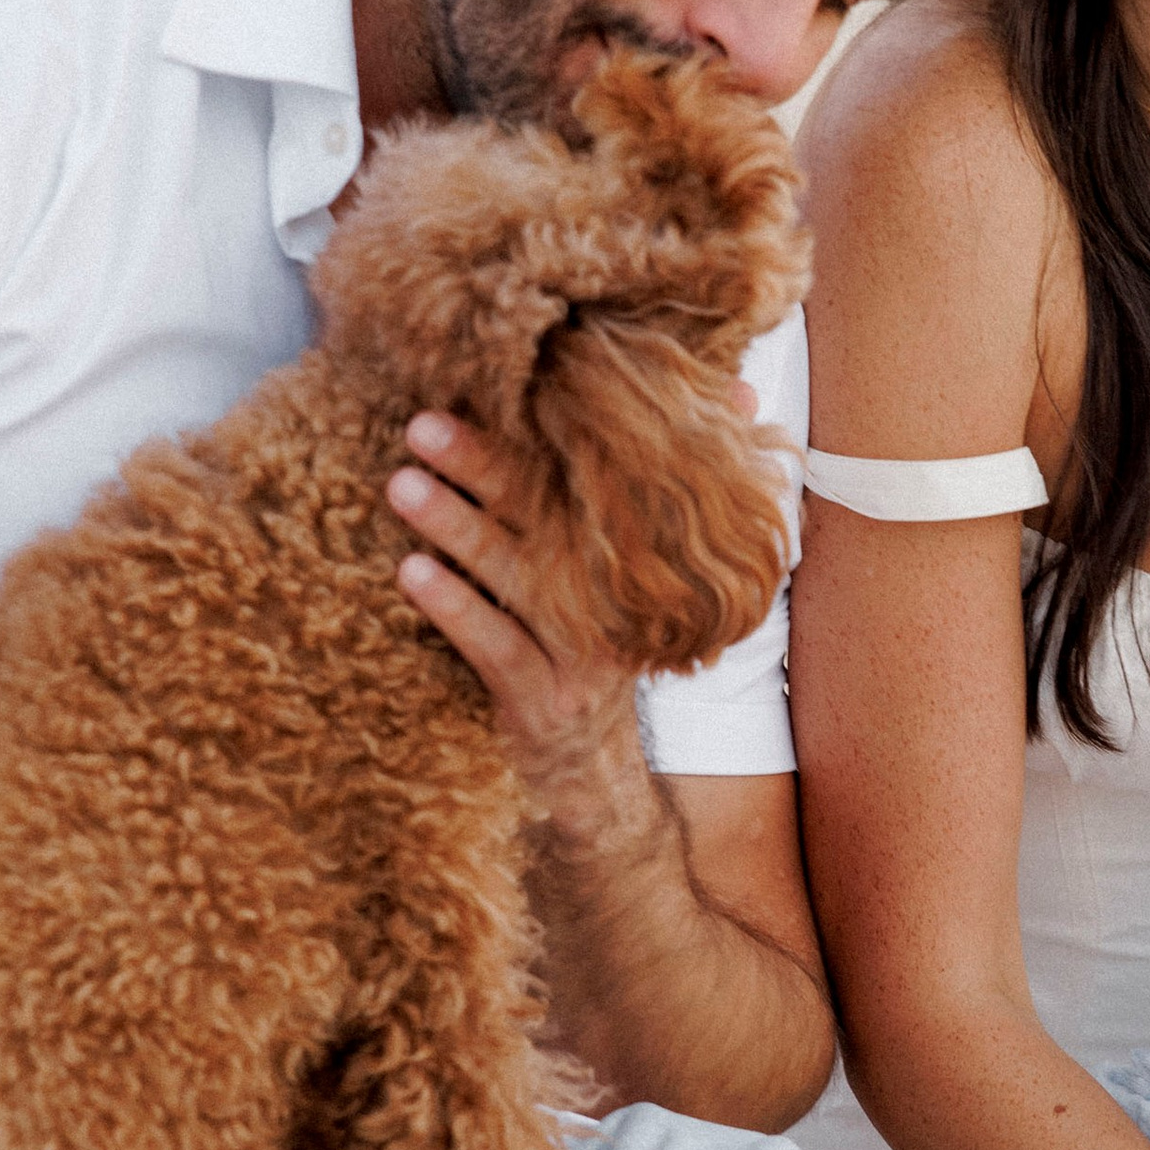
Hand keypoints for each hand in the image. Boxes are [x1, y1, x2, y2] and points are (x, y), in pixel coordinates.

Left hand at [386, 409, 650, 837]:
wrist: (596, 772)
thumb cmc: (600, 644)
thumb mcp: (646, 566)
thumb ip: (680, 481)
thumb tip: (748, 392)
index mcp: (635, 550)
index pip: (590, 475)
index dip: (541, 427)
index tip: (494, 378)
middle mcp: (613, 596)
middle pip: (546, 516)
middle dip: (483, 463)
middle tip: (424, 423)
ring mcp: (579, 651)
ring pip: (518, 576)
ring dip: (457, 526)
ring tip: (401, 484)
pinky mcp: (544, 698)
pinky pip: (496, 645)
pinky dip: (453, 607)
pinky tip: (412, 572)